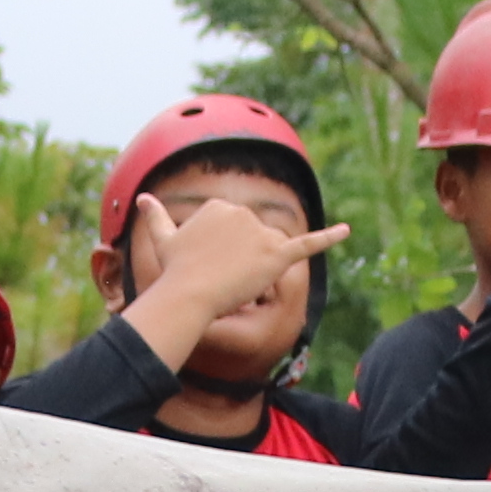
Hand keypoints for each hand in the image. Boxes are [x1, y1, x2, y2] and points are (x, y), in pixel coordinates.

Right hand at [121, 189, 348, 365]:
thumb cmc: (175, 270)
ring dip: (259, 268)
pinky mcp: (277, 255)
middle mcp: (243, 212)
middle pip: (255, 241)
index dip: (226, 254)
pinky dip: (328, 238)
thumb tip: (143, 198)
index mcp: (221, 206)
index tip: (211, 266)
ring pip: (270, 252)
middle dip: (244, 261)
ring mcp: (260, 234)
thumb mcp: (164, 239)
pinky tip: (347, 231)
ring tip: (238, 280)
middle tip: (222, 277)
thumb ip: (157, 217)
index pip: (236, 231)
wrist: (188, 293)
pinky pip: (307, 245)